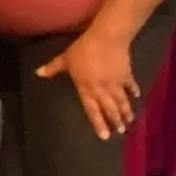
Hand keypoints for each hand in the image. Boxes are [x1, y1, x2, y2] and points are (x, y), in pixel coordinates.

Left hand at [38, 26, 141, 140]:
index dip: (98, 123)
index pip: (92, 109)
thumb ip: (53, 68)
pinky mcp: (126, 75)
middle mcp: (102, 90)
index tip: (105, 136)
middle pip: (110, 108)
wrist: (106, 39)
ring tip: (130, 121)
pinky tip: (137, 96)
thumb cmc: (83, 50)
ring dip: (125, 111)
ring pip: (121, 101)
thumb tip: (37, 73)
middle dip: (115, 121)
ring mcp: (116, 83)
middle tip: (121, 131)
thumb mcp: (65, 59)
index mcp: (87, 88)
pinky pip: (130, 85)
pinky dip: (134, 91)